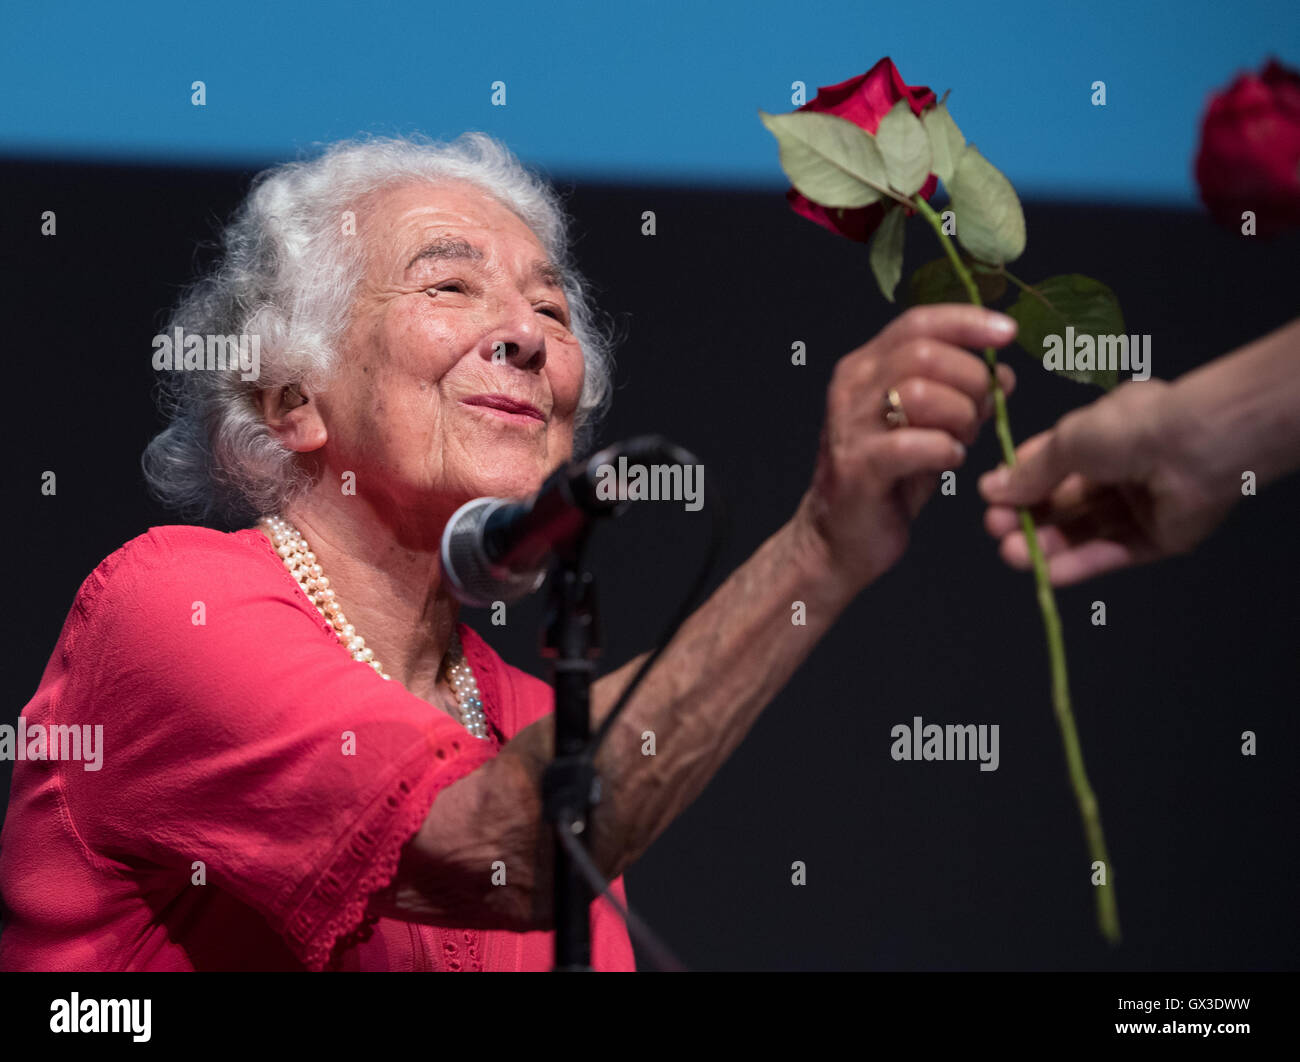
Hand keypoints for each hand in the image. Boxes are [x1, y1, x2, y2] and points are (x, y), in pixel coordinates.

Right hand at [792, 304, 1017, 591]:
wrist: (839, 538)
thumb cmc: (888, 480)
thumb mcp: (927, 427)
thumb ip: (959, 395)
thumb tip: (1002, 373)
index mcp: (866, 368)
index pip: (918, 322)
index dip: (966, 322)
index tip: (1006, 334)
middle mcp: (851, 388)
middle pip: (924, 354)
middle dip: (969, 378)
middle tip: (984, 410)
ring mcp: (850, 426)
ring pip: (919, 393)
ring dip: (959, 416)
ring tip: (963, 439)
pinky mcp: (858, 467)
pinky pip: (914, 445)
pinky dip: (945, 450)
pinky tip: (950, 461)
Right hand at [978, 378, 1236, 585]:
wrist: (1197, 447)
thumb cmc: (1131, 429)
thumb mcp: (1067, 441)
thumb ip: (1031, 472)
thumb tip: (991, 489)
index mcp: (1103, 434)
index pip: (1052, 462)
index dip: (1021, 481)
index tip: (992, 498)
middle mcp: (1121, 468)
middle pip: (1064, 501)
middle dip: (1028, 516)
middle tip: (997, 528)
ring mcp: (1141, 504)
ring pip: (1084, 530)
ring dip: (1047, 544)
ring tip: (1012, 554)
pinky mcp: (1158, 538)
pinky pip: (1112, 552)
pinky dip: (1079, 563)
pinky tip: (1047, 573)